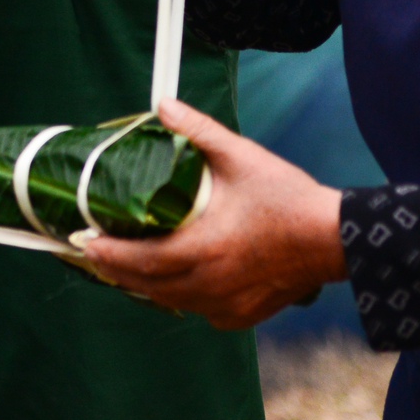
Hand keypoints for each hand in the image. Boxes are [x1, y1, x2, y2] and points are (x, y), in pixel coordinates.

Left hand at [76, 99, 345, 329]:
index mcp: (204, 248)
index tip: (84, 241)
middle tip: (92, 252)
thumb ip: (198, 132)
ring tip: (122, 264)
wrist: (334, 239)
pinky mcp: (242, 314)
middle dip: (115, 270)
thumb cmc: (288, 198)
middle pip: (148, 286)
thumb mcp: (241, 157)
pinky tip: (172, 281)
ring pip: (171, 301)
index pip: (141, 260)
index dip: (108, 254)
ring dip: (144, 285)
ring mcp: (226, 304)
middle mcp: (210, 284)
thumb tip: (163, 105)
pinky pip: (198, 309)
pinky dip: (180, 296)